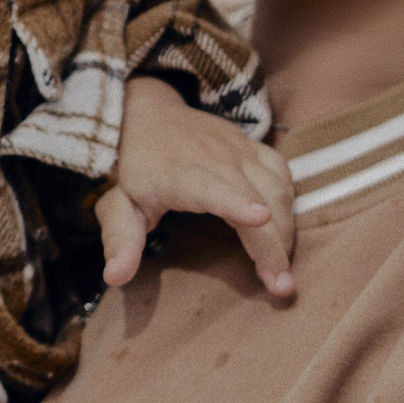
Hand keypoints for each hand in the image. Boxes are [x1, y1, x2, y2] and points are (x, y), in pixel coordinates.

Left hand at [101, 76, 295, 296]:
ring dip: (286, 230)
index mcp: (180, 173)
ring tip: (282, 269)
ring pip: (277, 189)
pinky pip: (282, 173)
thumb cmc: (133, 170)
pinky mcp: (252, 145)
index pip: (212, 186)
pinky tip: (283, 231)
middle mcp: (215, 156)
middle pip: (257, 199)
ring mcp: (238, 148)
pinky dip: (289, 203)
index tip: (259, 218)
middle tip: (281, 287)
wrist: (146, 116)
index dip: (236, 202)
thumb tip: (114, 277)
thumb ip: (120, 240)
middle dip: (273, 244)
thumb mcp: (116, 206)